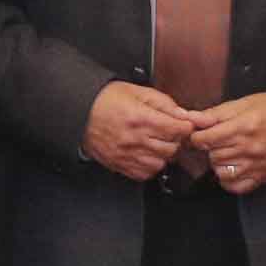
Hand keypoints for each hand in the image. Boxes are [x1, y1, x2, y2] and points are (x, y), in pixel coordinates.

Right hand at [82, 80, 200, 182]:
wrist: (79, 111)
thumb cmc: (104, 100)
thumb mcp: (136, 91)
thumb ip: (163, 102)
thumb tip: (182, 114)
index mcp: (139, 118)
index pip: (177, 129)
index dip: (185, 126)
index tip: (184, 124)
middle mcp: (134, 139)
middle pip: (172, 148)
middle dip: (175, 139)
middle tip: (170, 131)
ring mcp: (126, 155)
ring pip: (161, 163)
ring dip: (163, 154)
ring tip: (156, 142)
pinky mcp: (119, 165)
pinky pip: (145, 174)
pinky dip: (150, 165)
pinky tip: (146, 153)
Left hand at [184, 89, 265, 194]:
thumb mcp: (243, 104)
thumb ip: (215, 114)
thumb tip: (191, 118)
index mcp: (244, 126)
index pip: (206, 139)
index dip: (197, 136)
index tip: (200, 133)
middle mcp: (250, 148)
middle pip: (212, 155)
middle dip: (209, 147)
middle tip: (217, 140)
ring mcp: (257, 165)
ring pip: (221, 171)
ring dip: (218, 162)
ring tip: (226, 152)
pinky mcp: (263, 176)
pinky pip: (236, 186)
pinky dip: (229, 180)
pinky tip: (232, 167)